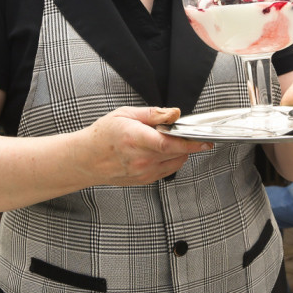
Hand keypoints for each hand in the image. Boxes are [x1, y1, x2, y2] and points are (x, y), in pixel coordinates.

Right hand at [78, 107, 213, 185]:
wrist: (87, 159)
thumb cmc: (104, 134)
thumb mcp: (125, 114)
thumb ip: (153, 114)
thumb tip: (175, 113)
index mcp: (134, 138)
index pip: (168, 144)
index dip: (190, 142)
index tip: (205, 139)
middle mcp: (140, 159)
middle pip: (176, 154)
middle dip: (190, 144)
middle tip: (195, 135)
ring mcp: (143, 172)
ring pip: (176, 162)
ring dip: (181, 152)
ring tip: (172, 140)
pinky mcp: (145, 180)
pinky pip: (168, 170)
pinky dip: (173, 159)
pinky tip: (165, 150)